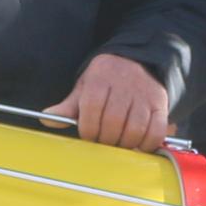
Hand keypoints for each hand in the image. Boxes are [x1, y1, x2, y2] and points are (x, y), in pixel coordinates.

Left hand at [50, 52, 171, 151]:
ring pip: (134, 129)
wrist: (138, 60)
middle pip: (113, 123)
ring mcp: (144, 95)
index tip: (88, 136)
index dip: (88, 130)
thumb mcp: (85, 87)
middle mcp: (124, 85)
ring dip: (124, 144)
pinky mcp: (160, 104)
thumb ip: (68, 106)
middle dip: (105, 139)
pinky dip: (147, 143)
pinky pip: (156, 131)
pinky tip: (138, 144)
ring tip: (119, 143)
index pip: (91, 110)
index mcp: (100, 80)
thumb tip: (46, 118)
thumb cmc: (106, 79)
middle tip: (103, 142)